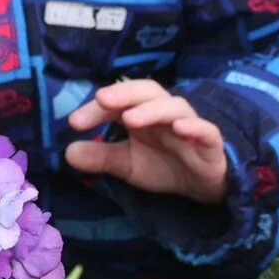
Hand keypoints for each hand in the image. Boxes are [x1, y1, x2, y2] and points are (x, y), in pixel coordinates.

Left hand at [63, 80, 229, 202]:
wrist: (201, 186)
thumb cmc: (164, 166)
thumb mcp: (127, 164)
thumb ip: (100, 157)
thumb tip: (68, 152)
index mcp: (142, 114)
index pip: (118, 102)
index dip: (97, 109)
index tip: (75, 123)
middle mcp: (164, 114)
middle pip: (147, 92)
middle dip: (125, 93)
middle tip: (102, 99)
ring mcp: (189, 125)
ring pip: (175, 107)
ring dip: (153, 109)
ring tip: (132, 118)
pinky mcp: (210, 143)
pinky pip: (206, 130)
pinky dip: (195, 126)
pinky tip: (180, 128)